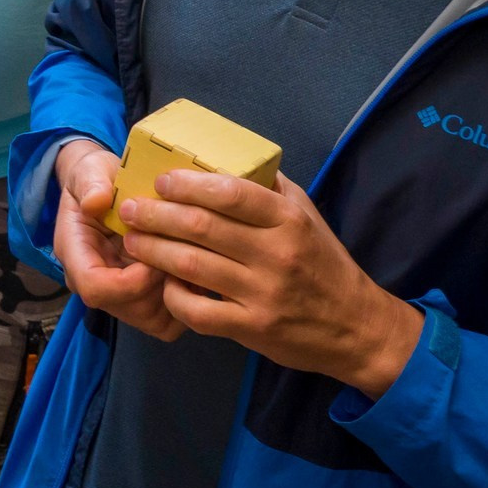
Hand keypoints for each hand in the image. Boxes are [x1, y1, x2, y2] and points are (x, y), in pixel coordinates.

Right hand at [50, 141, 181, 341]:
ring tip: (190, 264)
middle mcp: (94, 282)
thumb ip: (91, 183)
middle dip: (160, 287)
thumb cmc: (99, 179)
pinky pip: (168, 321)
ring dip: (177, 296)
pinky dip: (186, 302)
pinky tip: (194, 274)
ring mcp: (119, 295)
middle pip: (127, 309)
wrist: (106, 186)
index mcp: (75, 254)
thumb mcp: (91, 170)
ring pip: (151, 321)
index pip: (96, 288)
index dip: (130, 281)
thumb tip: (96, 201)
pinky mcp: (142, 300)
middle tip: (181, 256)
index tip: (156, 255)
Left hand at [120, 171, 423, 394]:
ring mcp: (263, 293)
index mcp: (288, 220)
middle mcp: (276, 253)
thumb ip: (270, 189)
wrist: (358, 328)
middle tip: (130, 209)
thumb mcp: (307, 217)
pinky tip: (163, 284)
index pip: (230, 192)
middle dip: (155, 214)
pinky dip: (173, 296)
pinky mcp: (253, 327)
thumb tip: (228, 159)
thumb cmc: (324, 264)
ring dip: (153, 250)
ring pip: (191, 266)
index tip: (161, 181)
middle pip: (200, 226)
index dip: (188, 184)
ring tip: (132, 240)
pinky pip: (198, 310)